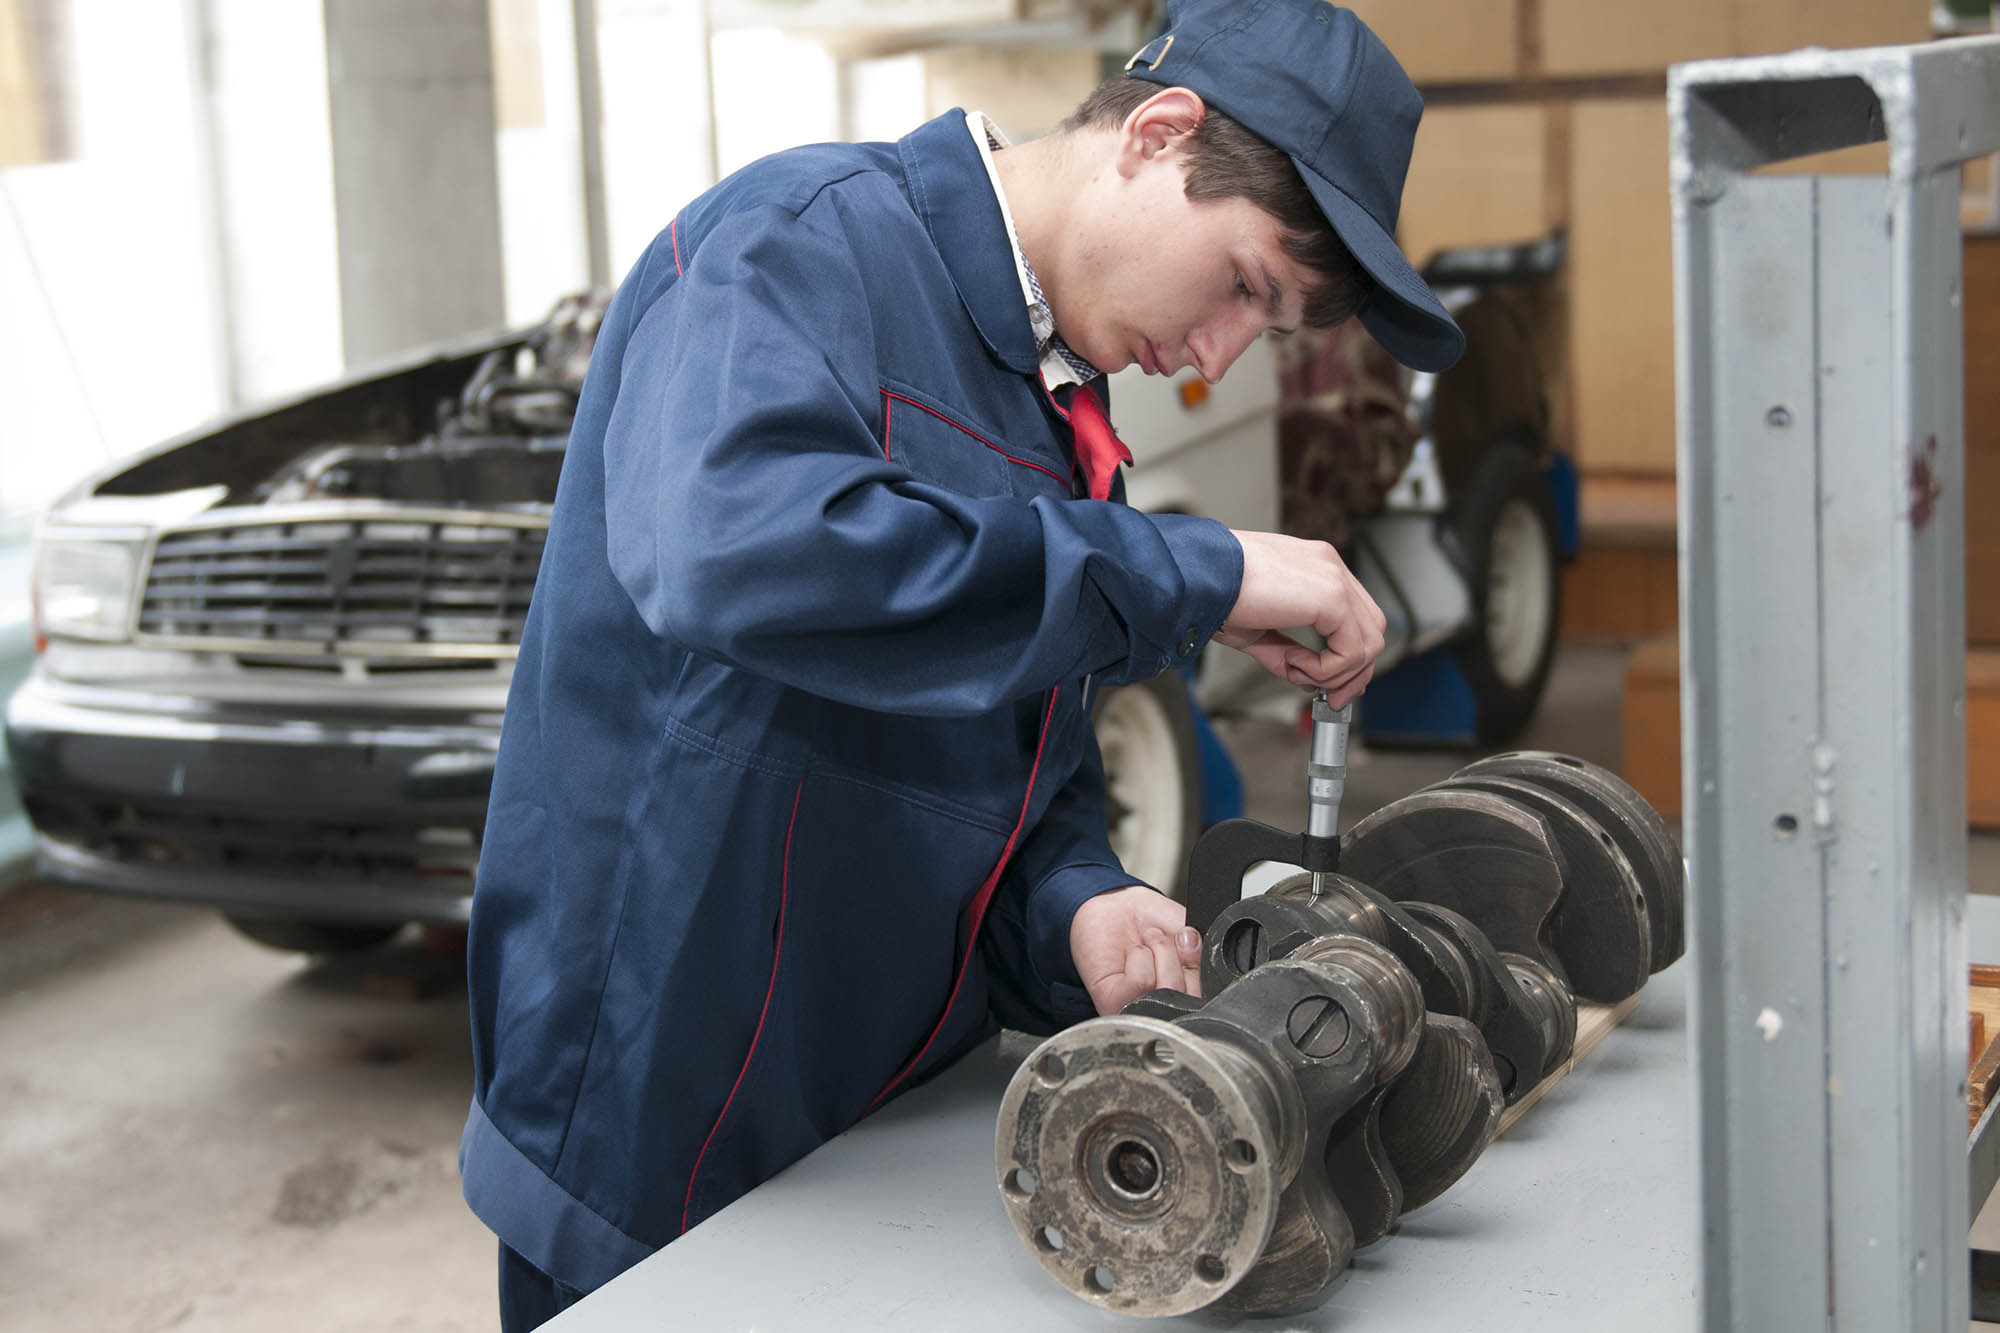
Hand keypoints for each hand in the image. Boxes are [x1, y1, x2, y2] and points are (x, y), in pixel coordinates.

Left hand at [1069, 886, 1202, 1015]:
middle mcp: (1163, 1008)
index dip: (1201, 968)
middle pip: (1190, 999)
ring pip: (1167, 989)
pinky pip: (1140, 983)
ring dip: (1159, 953)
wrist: (1115, 904)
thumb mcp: (1189, 934)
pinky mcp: (1112, 1002)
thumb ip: (1205, 955)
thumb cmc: (1150, 920)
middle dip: (1180, 959)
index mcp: (1185, 997)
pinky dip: (1140, 959)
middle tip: (1162, 939)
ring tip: (1146, 943)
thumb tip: (1213, 964)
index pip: (1208, 1001)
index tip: (1190, 941)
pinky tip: (1132, 953)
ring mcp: (1137, 1009)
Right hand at [1216, 529, 1387, 705]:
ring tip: (1299, 674)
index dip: (1349, 655)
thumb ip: (1287, 651)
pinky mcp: (1333, 596)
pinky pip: (1350, 651)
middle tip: (1331, 697)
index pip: (1356, 615)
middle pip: (1372, 629)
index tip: (1331, 682)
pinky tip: (1297, 665)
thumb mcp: (1258, 629)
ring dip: (1336, 673)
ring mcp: (1335, 578)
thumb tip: (1308, 678)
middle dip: (1354, 671)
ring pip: (1368, 644)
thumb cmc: (1217, 592)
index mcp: (1315, 567)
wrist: (1201, 577)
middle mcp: (1330, 567)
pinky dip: (1327, 670)